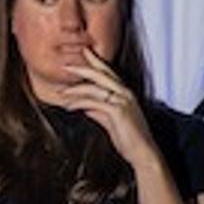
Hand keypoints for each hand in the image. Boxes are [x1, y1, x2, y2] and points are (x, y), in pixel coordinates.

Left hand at [33, 52, 152, 159]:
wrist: (142, 152)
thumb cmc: (128, 138)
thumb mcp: (110, 121)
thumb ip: (98, 112)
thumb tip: (85, 107)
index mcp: (124, 93)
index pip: (109, 72)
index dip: (96, 61)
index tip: (84, 51)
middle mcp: (125, 93)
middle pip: (101, 74)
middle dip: (82, 68)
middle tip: (65, 65)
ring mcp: (122, 101)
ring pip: (95, 88)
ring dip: (75, 90)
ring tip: (61, 93)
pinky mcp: (118, 111)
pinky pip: (93, 103)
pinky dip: (79, 103)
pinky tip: (69, 106)